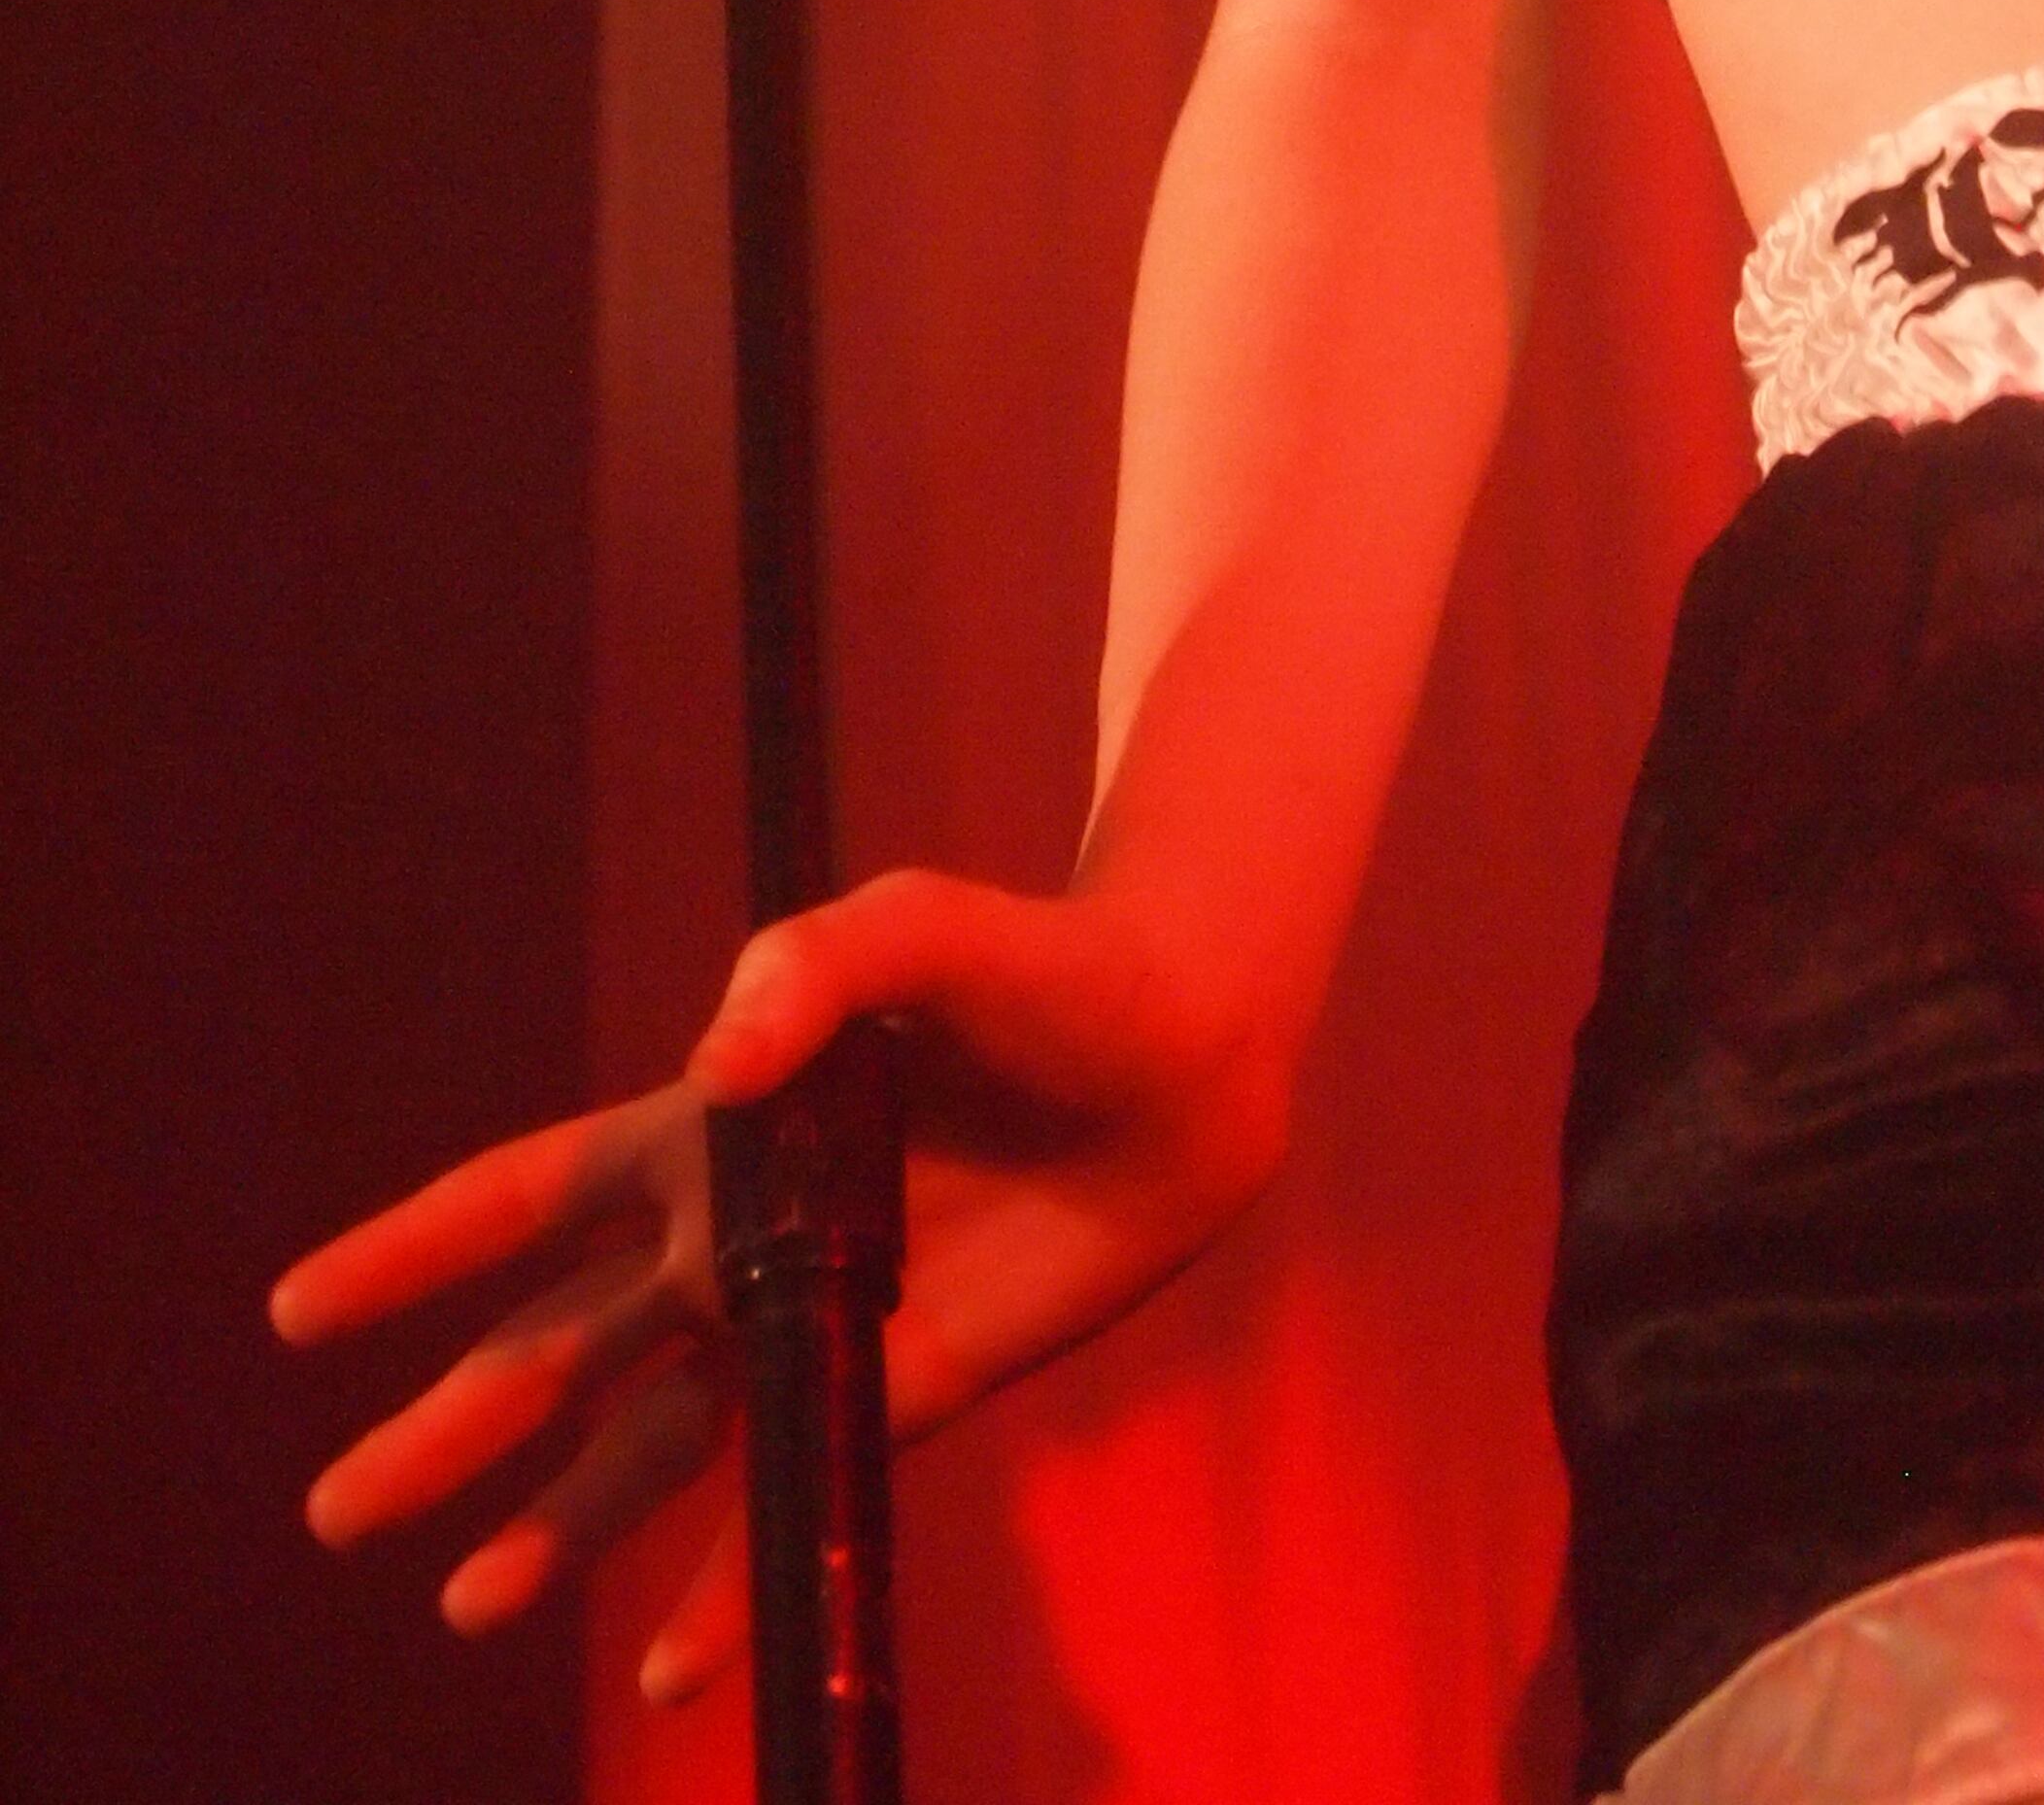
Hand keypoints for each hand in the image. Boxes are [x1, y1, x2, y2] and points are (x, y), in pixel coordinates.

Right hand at [272, 870, 1287, 1706]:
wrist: (1187, 1054)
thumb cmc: (1044, 969)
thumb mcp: (920, 930)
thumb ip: (817, 967)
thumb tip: (720, 1060)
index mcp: (713, 1130)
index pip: (527, 1197)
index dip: (411, 1253)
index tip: (293, 1313)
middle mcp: (738, 1239)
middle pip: (553, 1350)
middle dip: (443, 1428)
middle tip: (335, 1512)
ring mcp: (812, 1321)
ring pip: (646, 1450)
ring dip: (559, 1531)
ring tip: (473, 1606)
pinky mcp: (898, 1386)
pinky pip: (789, 1508)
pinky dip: (730, 1593)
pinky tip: (675, 1676)